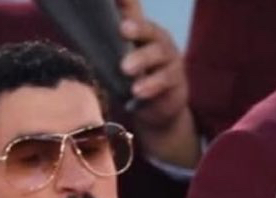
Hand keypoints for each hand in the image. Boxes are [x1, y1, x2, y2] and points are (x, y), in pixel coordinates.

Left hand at [116, 0, 199, 167]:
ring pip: (160, 53)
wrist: (157, 109)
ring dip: (143, 59)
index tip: (118, 2)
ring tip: (125, 69)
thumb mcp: (121, 57)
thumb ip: (111, 39)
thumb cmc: (136, 76)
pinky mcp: (177, 80)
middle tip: (123, 29)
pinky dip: (151, 85)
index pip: (134, 11)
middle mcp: (159, 40)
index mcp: (142, 30)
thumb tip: (98, 19)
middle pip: (151, 30)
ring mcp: (171, 58)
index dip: (127, 3)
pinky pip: (166, 79)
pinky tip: (137, 91)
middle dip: (138, 28)